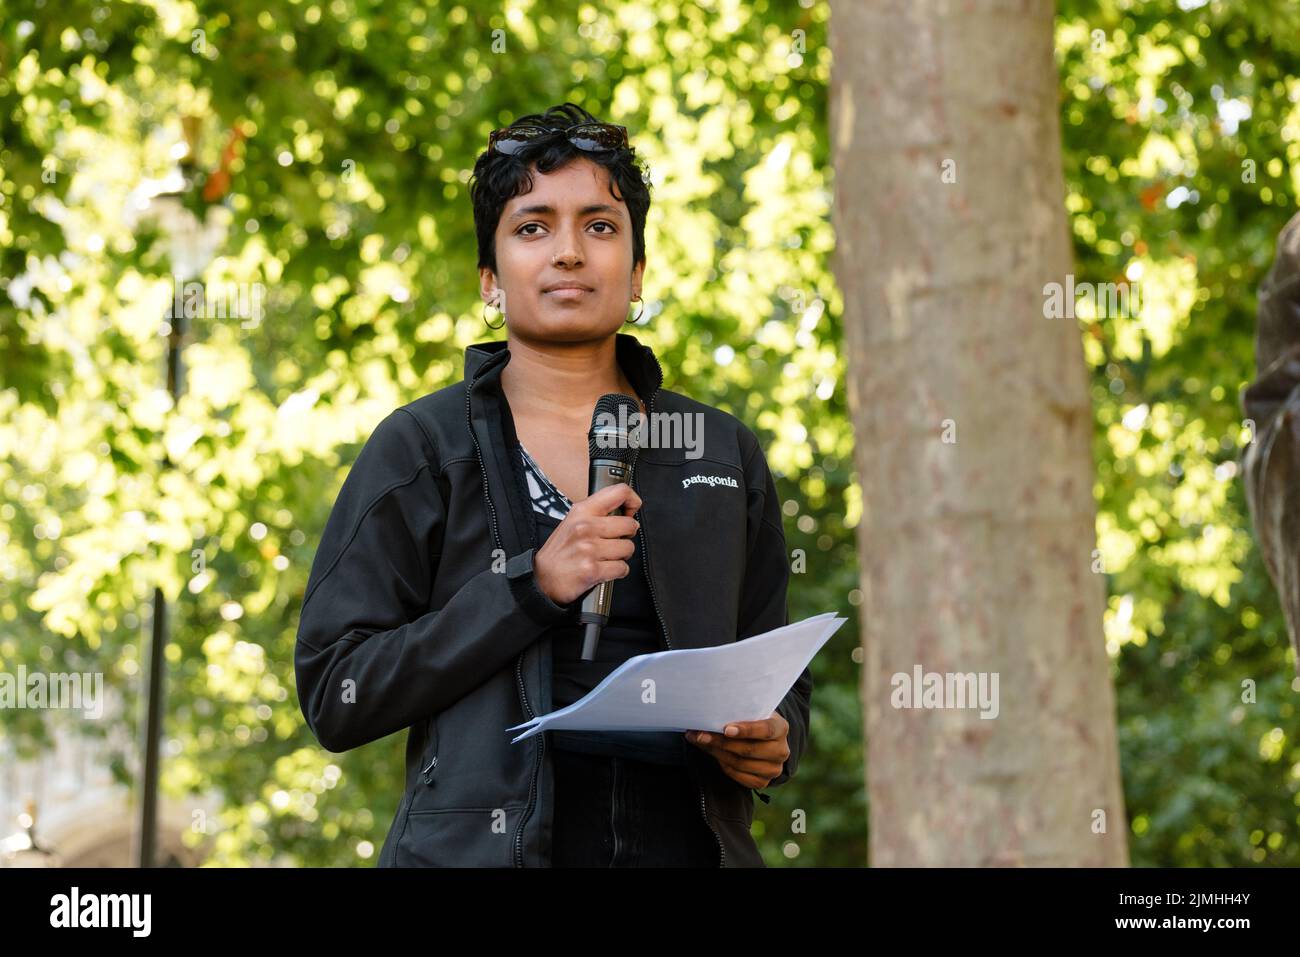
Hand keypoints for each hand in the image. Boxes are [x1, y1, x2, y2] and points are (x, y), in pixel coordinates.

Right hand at [533, 482, 642, 605]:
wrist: (542, 579)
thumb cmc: (559, 552)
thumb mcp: (573, 522)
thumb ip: (596, 514)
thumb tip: (625, 512)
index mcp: (582, 511)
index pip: (619, 492)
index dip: (632, 501)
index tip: (631, 512)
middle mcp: (586, 527)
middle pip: (629, 525)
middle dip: (627, 536)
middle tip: (615, 541)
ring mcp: (589, 548)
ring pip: (628, 548)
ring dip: (621, 556)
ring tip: (606, 557)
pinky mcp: (592, 569)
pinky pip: (622, 568)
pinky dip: (617, 572)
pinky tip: (605, 570)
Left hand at [685, 711, 789, 788]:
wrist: (763, 740)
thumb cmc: (753, 720)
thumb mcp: (751, 712)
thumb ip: (736, 713)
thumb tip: (707, 715)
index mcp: (781, 728)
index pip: (766, 730)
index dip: (746, 730)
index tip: (726, 729)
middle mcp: (782, 751)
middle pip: (749, 749)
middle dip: (722, 742)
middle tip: (700, 735)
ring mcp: (774, 769)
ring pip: (740, 763)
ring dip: (717, 752)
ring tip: (701, 741)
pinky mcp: (763, 782)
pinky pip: (737, 775)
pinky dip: (722, 764)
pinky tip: (712, 752)